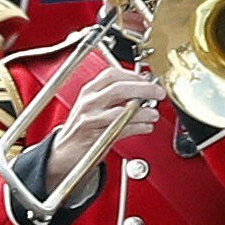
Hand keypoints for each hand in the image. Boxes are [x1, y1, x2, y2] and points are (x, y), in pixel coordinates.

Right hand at [46, 64, 161, 179]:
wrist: (65, 150)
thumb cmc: (84, 127)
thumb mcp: (95, 105)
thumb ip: (115, 95)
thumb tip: (144, 88)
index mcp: (89, 91)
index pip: (111, 74)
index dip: (134, 75)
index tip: (149, 80)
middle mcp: (88, 102)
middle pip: (119, 89)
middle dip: (144, 89)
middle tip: (159, 93)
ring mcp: (90, 119)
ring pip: (121, 111)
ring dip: (142, 112)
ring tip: (154, 114)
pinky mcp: (95, 137)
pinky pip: (121, 130)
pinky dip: (138, 127)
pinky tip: (146, 127)